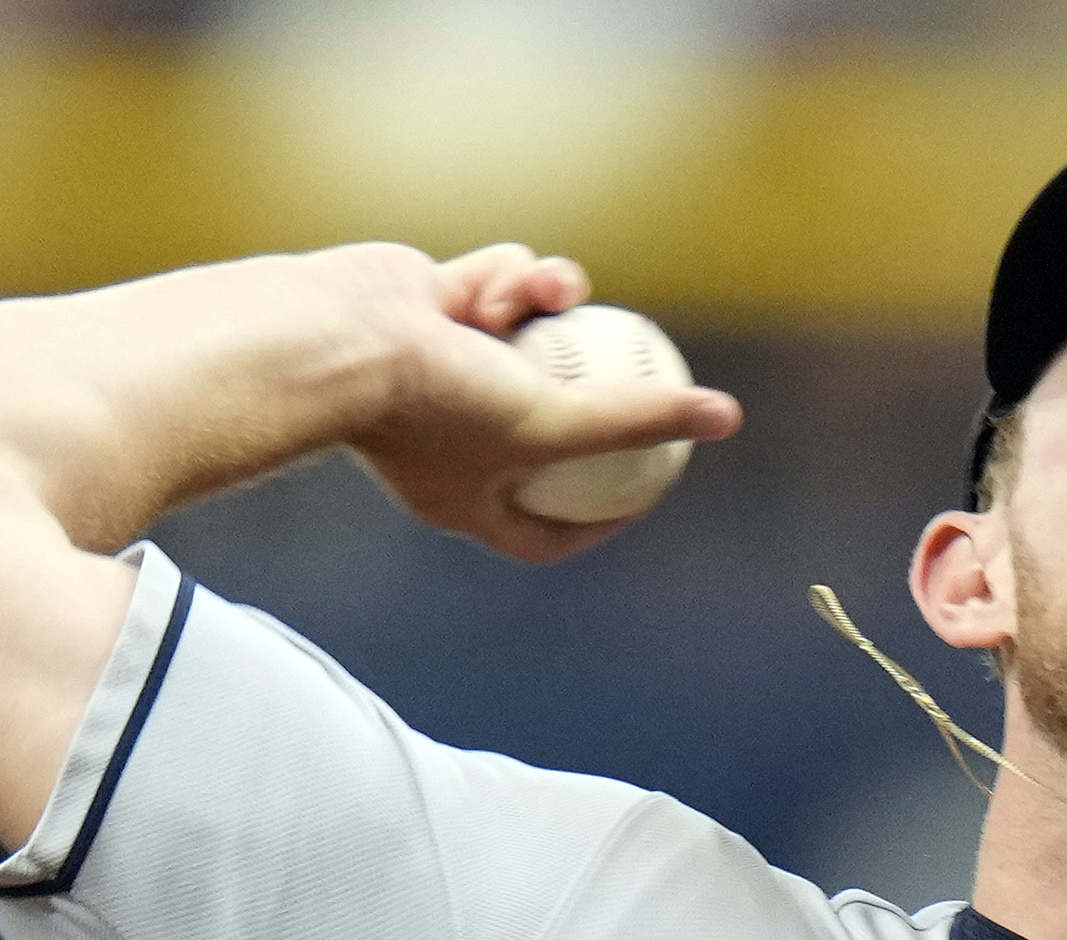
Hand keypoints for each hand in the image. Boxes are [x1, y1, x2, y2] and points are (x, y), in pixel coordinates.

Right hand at [337, 242, 742, 561]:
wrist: (339, 338)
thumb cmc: (437, 402)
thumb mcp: (556, 424)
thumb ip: (639, 420)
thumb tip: (726, 417)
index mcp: (467, 499)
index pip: (544, 532)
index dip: (602, 522)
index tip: (648, 494)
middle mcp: (452, 441)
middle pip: (548, 428)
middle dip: (593, 395)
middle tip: (649, 379)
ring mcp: (440, 371)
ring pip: (535, 336)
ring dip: (549, 308)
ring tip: (555, 296)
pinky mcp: (430, 304)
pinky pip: (499, 285)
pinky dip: (508, 279)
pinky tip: (500, 280)